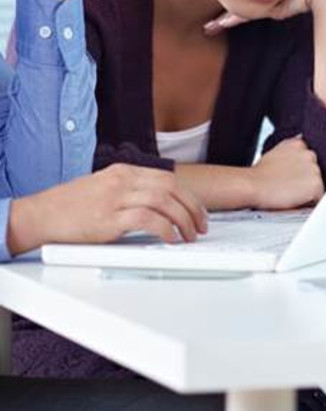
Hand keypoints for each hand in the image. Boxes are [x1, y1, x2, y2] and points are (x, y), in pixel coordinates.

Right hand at [6, 164, 207, 254]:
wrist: (39, 214)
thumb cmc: (70, 206)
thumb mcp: (104, 187)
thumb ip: (130, 191)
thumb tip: (160, 206)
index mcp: (124, 171)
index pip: (168, 178)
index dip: (188, 196)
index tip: (198, 211)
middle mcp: (122, 180)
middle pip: (171, 187)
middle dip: (192, 208)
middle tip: (200, 226)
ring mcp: (115, 198)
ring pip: (164, 201)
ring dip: (183, 220)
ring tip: (189, 235)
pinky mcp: (108, 218)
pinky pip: (147, 219)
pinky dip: (165, 229)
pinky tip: (170, 239)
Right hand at [248, 136, 323, 209]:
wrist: (252, 186)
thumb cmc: (258, 175)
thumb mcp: (275, 153)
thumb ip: (290, 151)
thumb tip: (297, 148)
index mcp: (298, 144)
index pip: (308, 159)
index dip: (300, 171)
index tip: (290, 177)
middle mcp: (309, 154)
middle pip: (314, 171)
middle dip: (305, 180)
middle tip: (287, 186)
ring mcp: (314, 170)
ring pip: (317, 184)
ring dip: (307, 191)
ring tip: (288, 193)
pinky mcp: (316, 185)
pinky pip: (318, 198)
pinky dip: (308, 202)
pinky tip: (293, 200)